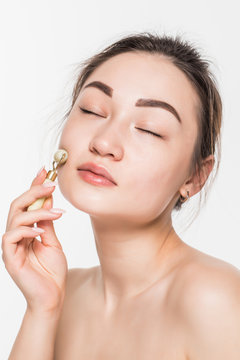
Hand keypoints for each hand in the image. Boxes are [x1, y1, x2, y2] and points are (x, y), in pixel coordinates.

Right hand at [1, 168, 67, 312]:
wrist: (52, 297)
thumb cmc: (52, 271)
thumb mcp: (53, 241)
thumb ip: (47, 222)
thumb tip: (48, 200)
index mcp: (26, 230)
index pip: (27, 203)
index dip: (34, 186)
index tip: (44, 171)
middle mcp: (16, 234)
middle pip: (18, 205)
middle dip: (34, 191)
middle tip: (51, 185)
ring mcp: (11, 246)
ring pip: (15, 217)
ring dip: (37, 210)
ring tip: (57, 212)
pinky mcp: (9, 257)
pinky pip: (12, 237)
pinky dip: (27, 230)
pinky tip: (41, 231)